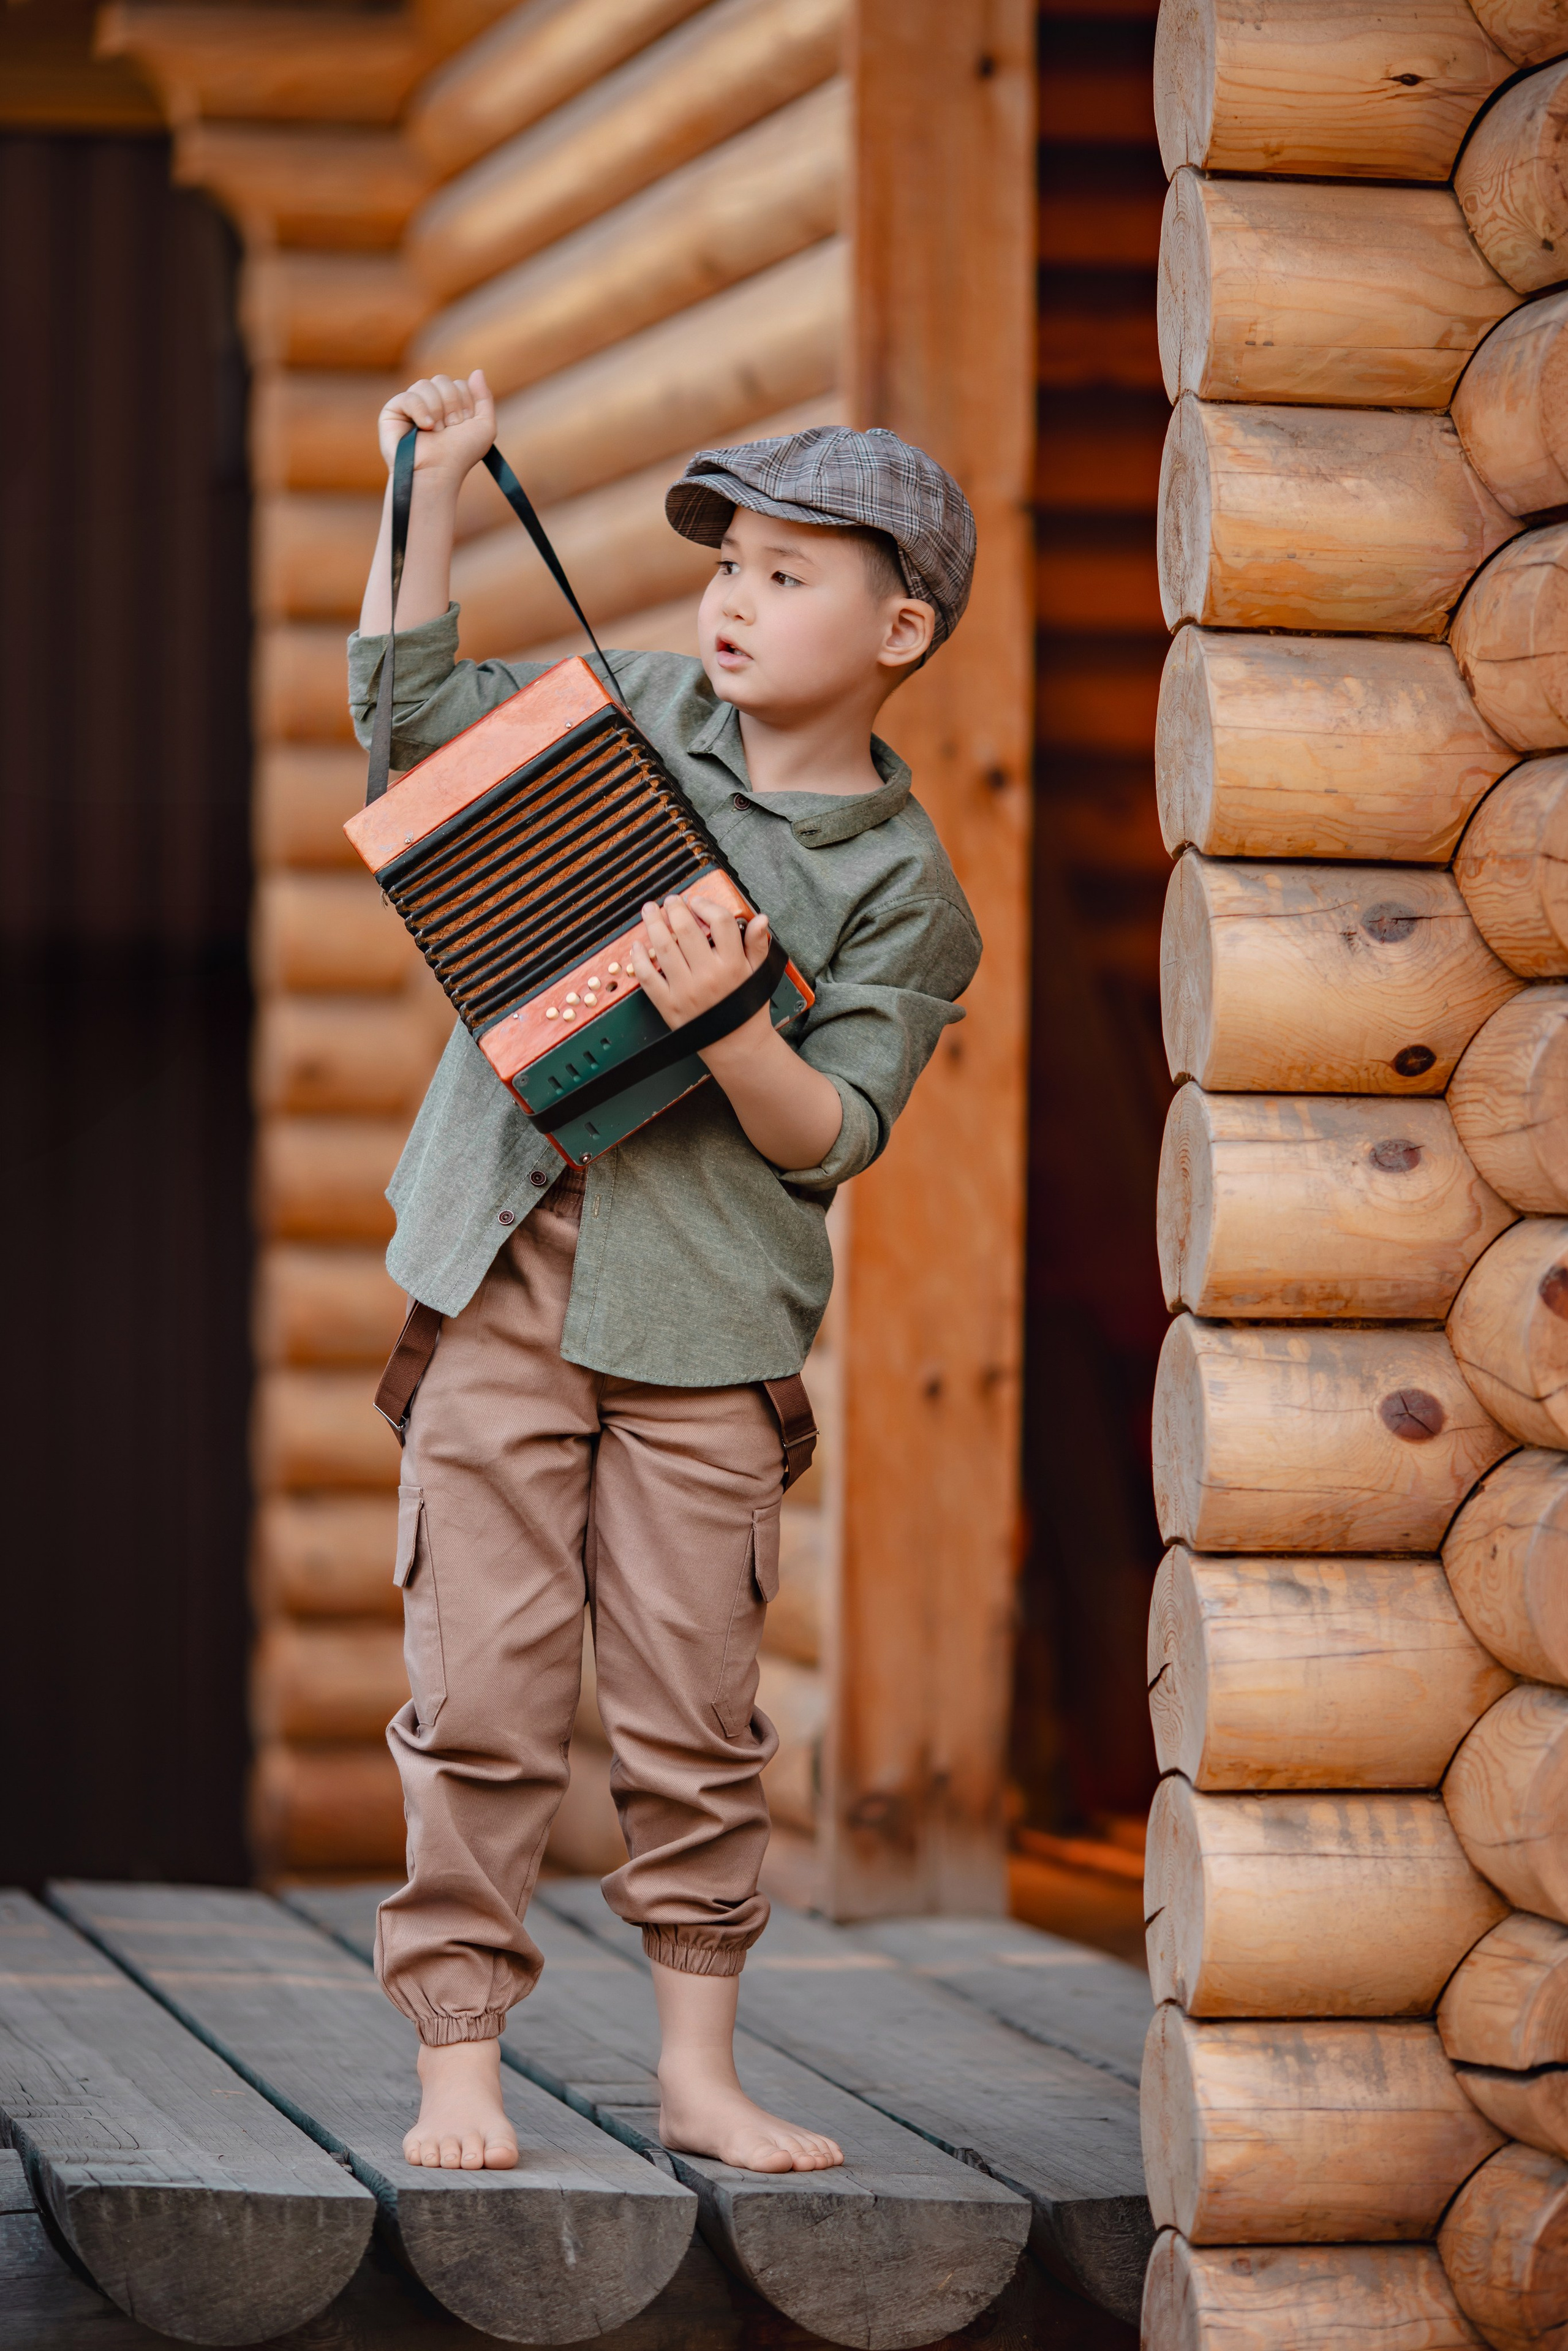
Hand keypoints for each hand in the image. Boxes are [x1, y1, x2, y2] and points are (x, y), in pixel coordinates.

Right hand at [377, 369, 494, 482]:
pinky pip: (408, 396)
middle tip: (450, 429)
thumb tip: (478, 371)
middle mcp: (429, 403)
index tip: (463, 426)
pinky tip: (425, 428)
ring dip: (437, 410)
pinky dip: (420, 411)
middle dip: (452, 405)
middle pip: (443, 380)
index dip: (466, 404)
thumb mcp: (484, 427)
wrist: (438, 473)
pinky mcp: (392, 411)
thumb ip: (484, 398)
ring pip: (425, 384)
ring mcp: (410, 406)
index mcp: (449, 404)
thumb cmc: (460, 455)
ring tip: (436, 432)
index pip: (459, 384)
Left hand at [629, 893, 771, 1032]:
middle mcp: (708, 976)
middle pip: (686, 930)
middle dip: (675, 908)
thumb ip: (757, 945)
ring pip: (664, 948)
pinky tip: (637, 946)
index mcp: (733, 965)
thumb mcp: (758, 975)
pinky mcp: (669, 1005)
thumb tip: (759, 919)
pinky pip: (648, 978)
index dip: (706, 905)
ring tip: (649, 911)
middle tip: (670, 901)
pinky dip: (639, 960)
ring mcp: (686, 991)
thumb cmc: (746, 1009)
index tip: (697, 901)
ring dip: (653, 925)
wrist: (736, 1046)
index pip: (720, 922)